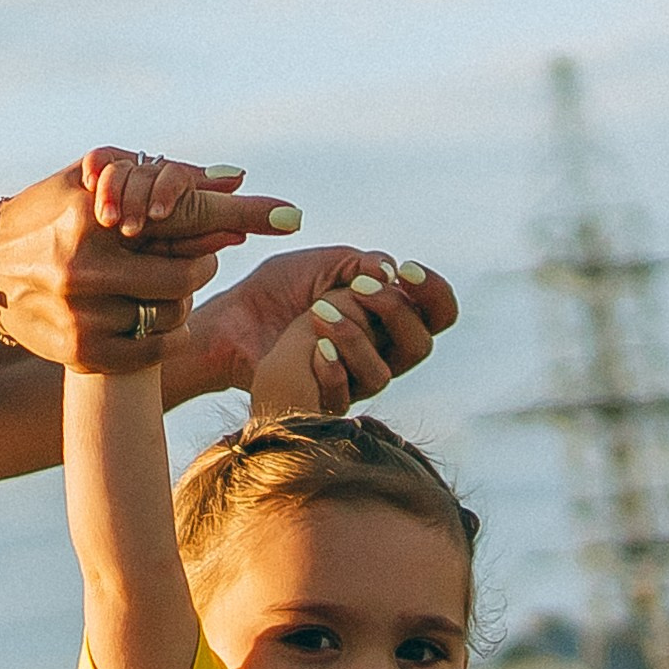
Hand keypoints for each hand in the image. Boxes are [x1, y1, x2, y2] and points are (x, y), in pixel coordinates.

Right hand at [0, 154, 300, 369]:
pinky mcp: (78, 352)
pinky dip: (165, 335)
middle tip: (199, 260)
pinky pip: (150, 351)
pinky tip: (154, 319)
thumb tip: (235, 179)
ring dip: (182, 302)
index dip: (242, 216)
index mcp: (90, 215)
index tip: (291, 216)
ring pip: (170, 316)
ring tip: (164, 287)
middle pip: (185, 276)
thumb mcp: (91, 177)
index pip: (183, 214)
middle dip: (202, 266)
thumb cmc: (47, 212)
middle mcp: (84, 267)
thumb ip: (161, 175)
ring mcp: (81, 315)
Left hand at [187, 243, 456, 399]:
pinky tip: (313, 344)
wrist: (231, 320)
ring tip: (319, 310)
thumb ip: (359, 265)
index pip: (437, 313)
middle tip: (363, 288)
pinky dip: (331, 365)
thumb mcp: (320, 264)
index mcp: (387, 317)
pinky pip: (344, 395)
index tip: (407, 270)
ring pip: (383, 374)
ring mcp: (353, 382)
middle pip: (420, 346)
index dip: (433, 292)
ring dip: (354, 336)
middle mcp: (379, 353)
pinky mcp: (323, 404)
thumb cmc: (277, 291)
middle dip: (396, 313)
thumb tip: (391, 272)